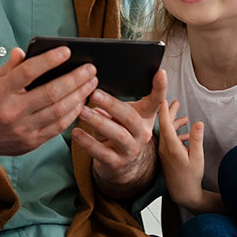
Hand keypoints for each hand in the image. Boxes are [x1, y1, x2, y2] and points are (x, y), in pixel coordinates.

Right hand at [0, 45, 98, 159]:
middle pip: (51, 93)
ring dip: (79, 96)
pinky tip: (81, 102)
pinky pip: (58, 127)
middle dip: (75, 80)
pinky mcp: (30, 142)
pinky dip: (73, 114)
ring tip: (91, 83)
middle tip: (91, 69)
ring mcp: (22, 129)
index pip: (28, 72)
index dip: (49, 60)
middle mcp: (11, 111)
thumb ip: (10, 66)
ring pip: (59, 111)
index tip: (67, 51)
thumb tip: (24, 51)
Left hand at [74, 70, 165, 195]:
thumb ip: (113, 103)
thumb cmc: (117, 131)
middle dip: (112, 104)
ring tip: (82, 111)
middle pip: (130, 117)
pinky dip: (88, 142)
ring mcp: (131, 150)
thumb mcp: (119, 116)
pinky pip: (102, 153)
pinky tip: (76, 132)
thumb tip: (92, 85)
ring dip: (98, 122)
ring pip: (118, 135)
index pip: (156, 101)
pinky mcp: (117, 163)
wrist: (119, 165)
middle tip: (94, 93)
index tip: (160, 72)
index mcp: (145, 117)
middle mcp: (143, 133)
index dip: (160, 87)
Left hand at [155, 99, 207, 210]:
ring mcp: (164, 153)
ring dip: (175, 124)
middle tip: (174, 102)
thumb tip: (198, 122)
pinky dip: (177, 134)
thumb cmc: (191, 177)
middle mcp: (164, 148)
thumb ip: (196, 139)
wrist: (183, 194)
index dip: (164, 111)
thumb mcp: (197, 157)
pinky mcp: (166, 156)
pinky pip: (169, 141)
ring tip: (183, 116)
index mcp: (171, 147)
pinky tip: (187, 134)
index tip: (164, 99)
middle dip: (170, 113)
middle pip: (165, 126)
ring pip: (167, 133)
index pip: (165, 124)